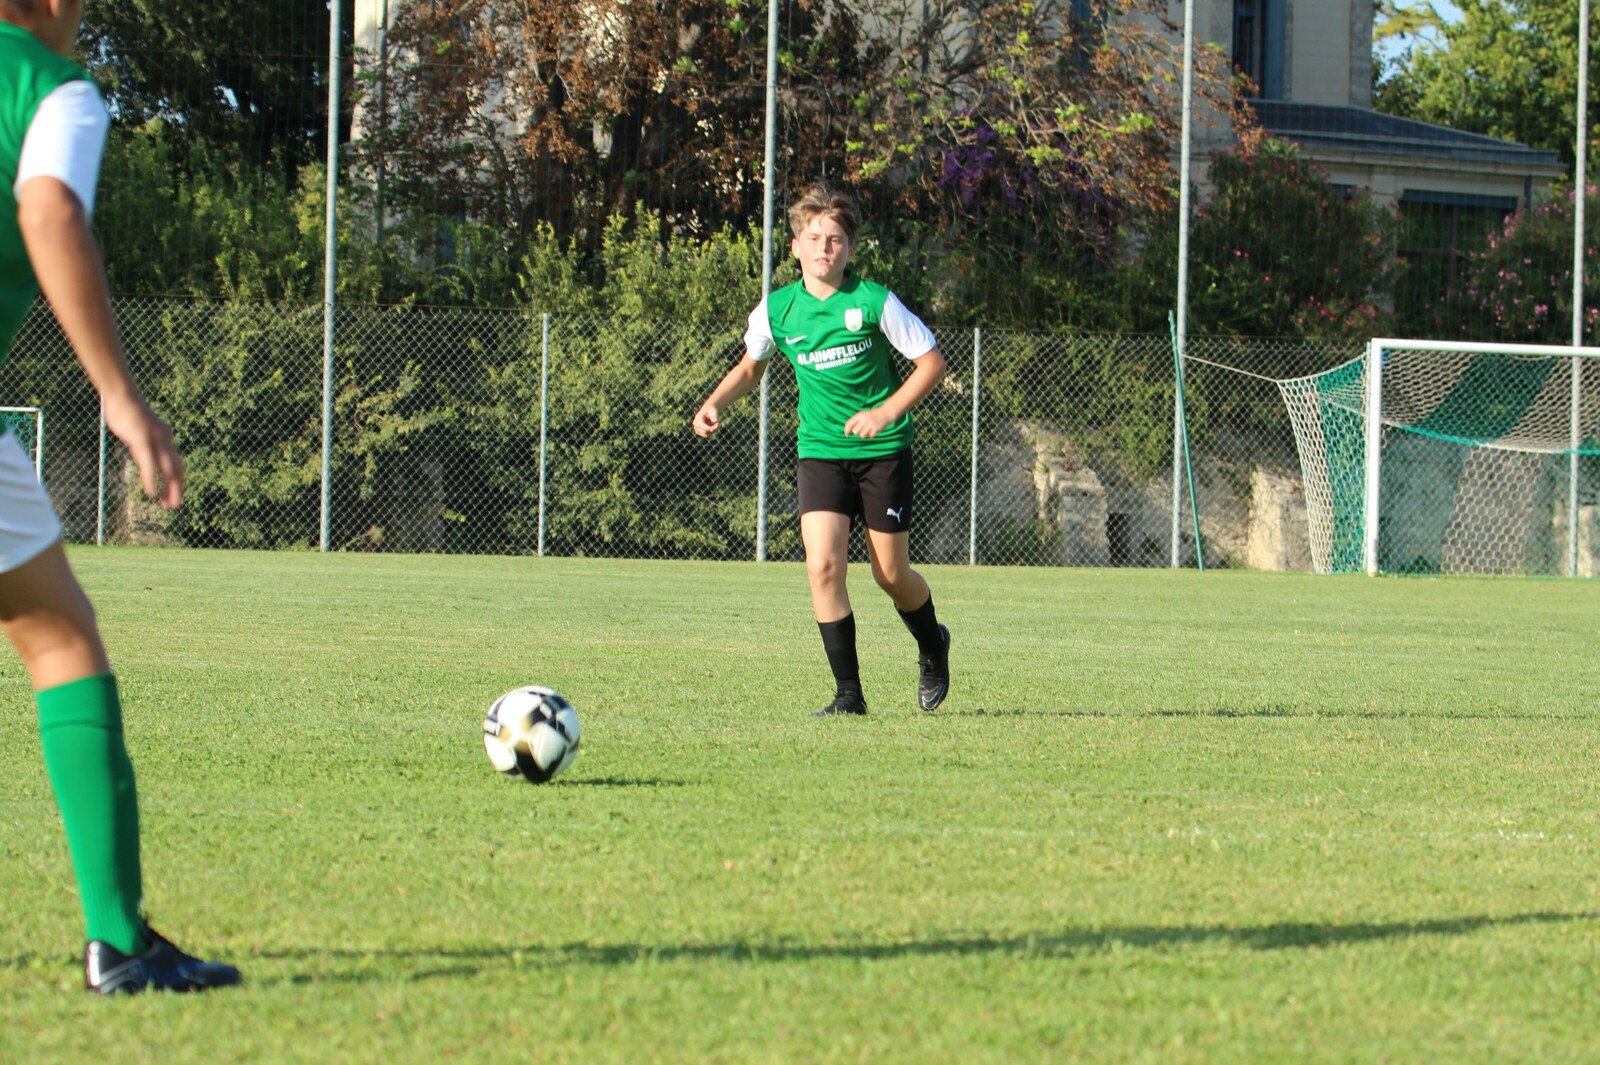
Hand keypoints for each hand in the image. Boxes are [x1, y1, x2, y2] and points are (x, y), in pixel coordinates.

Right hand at [102, 391, 183, 508]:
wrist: (121, 394)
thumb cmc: (126, 413)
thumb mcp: (139, 433)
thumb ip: (144, 448)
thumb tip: (145, 462)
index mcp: (166, 437)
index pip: (176, 463)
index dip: (176, 481)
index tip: (173, 495)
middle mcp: (166, 439)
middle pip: (177, 469)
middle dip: (177, 489)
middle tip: (174, 507)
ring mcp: (156, 440)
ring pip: (168, 470)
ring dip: (170, 490)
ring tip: (168, 506)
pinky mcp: (143, 440)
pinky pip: (150, 465)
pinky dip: (152, 480)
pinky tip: (152, 493)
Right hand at [692, 401, 720, 437]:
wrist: (709, 411)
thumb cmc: (711, 411)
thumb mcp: (713, 412)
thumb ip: (714, 417)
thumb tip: (715, 422)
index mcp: (697, 418)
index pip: (701, 426)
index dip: (709, 428)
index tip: (717, 425)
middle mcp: (695, 424)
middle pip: (704, 431)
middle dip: (713, 429)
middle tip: (718, 424)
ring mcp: (696, 429)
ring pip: (706, 435)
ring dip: (712, 431)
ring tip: (716, 425)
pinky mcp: (699, 432)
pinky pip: (706, 435)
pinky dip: (711, 432)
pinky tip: (714, 427)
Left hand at [842, 408, 891, 438]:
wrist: (885, 413)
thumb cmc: (872, 415)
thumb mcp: (863, 415)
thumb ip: (855, 421)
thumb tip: (847, 432)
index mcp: (859, 415)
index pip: (849, 423)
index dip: (846, 430)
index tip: (846, 435)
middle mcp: (864, 419)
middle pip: (855, 431)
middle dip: (857, 432)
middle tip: (862, 429)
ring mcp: (870, 424)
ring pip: (861, 435)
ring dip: (864, 434)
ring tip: (868, 430)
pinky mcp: (875, 429)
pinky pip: (870, 436)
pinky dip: (871, 435)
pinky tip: (873, 430)